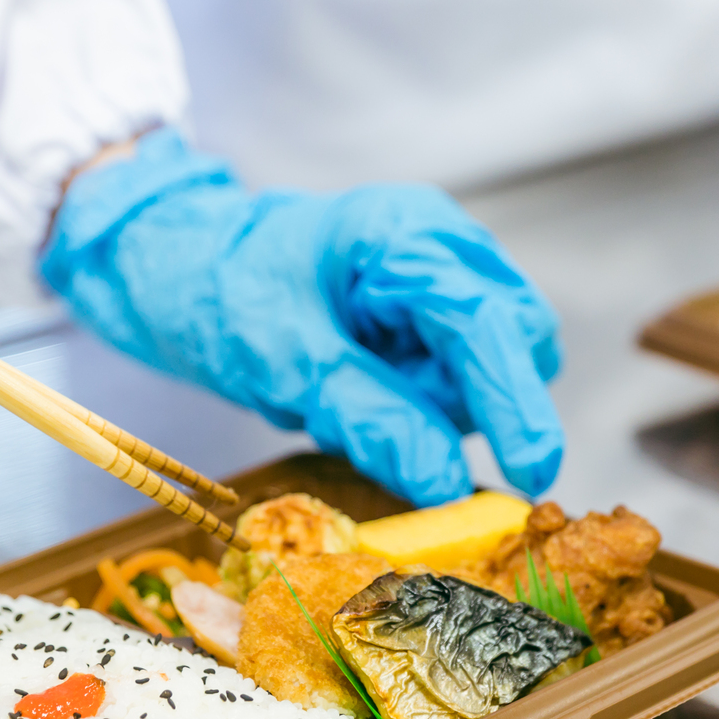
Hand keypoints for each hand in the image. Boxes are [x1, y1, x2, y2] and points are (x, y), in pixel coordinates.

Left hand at [41, 129, 564, 503]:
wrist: (187, 267)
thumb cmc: (225, 292)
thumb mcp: (287, 364)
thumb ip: (372, 419)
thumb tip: (445, 483)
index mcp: (406, 235)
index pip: (488, 323)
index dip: (515, 403)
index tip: (531, 474)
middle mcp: (445, 245)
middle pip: (514, 342)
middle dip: (466, 401)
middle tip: (380, 415)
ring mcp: (450, 276)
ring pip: (494, 368)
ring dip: (438, 405)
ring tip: (353, 392)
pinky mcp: (441, 311)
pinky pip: (464, 375)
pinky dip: (426, 399)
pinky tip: (368, 386)